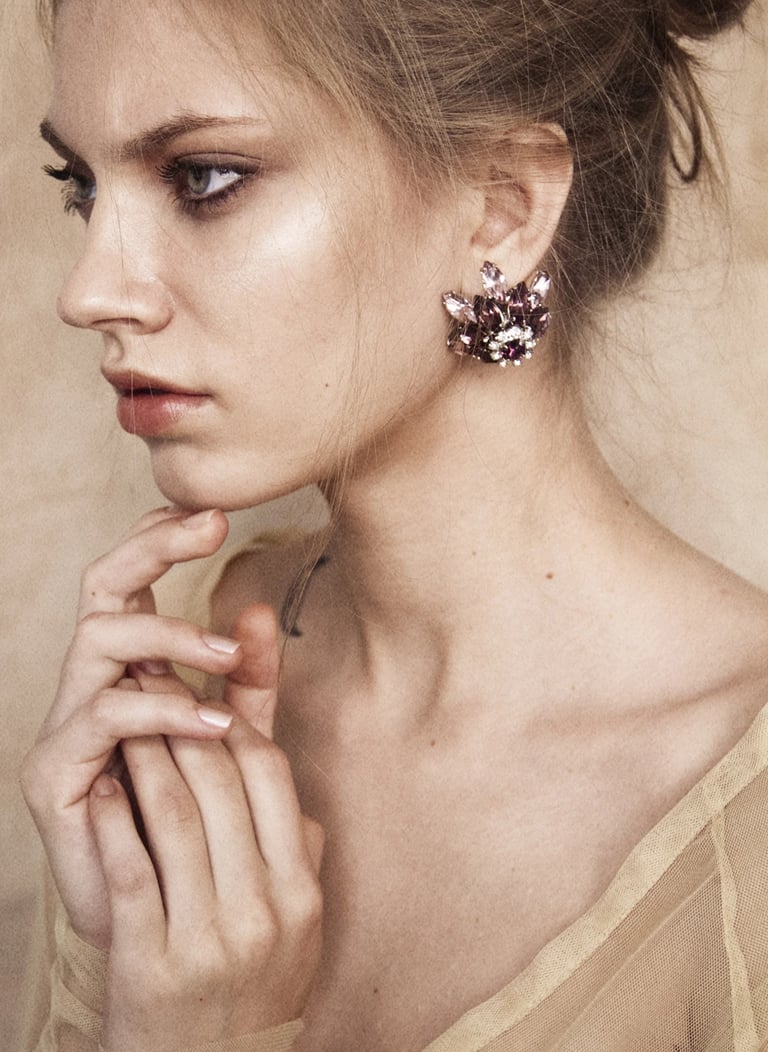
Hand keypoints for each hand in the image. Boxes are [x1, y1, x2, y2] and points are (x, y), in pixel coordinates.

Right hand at [21, 507, 244, 946]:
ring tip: (227, 655)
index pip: (132, 579)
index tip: (213, 512)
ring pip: (101, 640)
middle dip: (154, 546)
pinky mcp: (52, 769)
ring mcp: (66, 721)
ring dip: (170, 634)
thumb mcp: (230, 734)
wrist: (160, 910)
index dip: (160, 536)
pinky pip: (105, 716)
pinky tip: (214, 723)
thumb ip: (244, 679)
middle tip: (210, 524)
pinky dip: (164, 710)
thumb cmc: (191, 815)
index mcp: (127, 665)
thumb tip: (259, 610)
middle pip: (103, 586)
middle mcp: (90, 681)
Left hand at [90, 608, 323, 1049]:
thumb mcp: (296, 925)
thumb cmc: (254, 993)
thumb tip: (294, 792)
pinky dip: (113, 820)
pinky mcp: (153, 963)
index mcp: (301, 890)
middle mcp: (264, 910)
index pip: (270, 776)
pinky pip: (131, 871)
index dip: (232, 722)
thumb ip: (300, 852)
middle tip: (150, 682)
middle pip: (220, 783)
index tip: (200, 692)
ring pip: (175, 815)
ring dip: (144, 757)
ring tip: (123, 722)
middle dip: (180, 722)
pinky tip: (100, 787)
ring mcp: (209, 938)